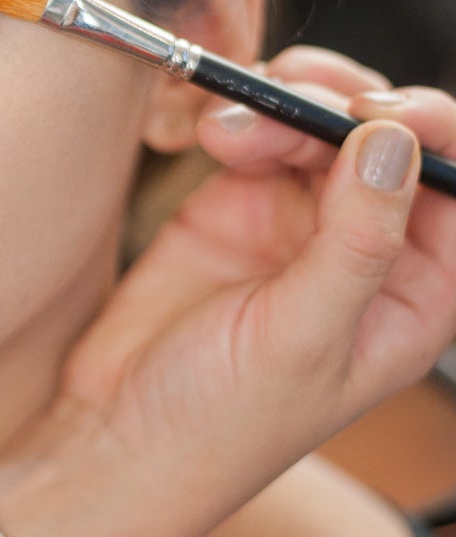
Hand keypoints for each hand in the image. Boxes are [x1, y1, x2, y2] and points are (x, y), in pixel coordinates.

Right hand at [11, 48, 455, 520]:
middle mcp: (367, 251)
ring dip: (285, 106)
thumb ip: (356, 240)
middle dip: (346, 108)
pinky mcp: (238, 200)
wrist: (112, 433)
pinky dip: (241, 116)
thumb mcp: (302, 338)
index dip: (435, 136)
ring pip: (323, 124)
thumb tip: (393, 145)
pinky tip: (211, 135)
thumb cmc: (219, 424)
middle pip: (391, 141)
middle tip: (298, 103)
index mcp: (415, 296)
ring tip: (229, 135)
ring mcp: (300, 222)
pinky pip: (259, 131)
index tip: (381, 113)